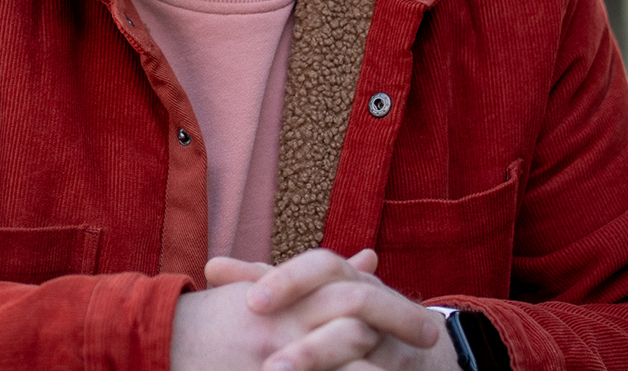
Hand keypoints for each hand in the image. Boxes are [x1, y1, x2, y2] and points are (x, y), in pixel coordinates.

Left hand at [170, 249, 454, 370]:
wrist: (415, 342)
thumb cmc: (340, 312)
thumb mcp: (305, 293)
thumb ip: (261, 280)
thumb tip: (212, 268)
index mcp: (346, 276)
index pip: (322, 266)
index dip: (289, 280)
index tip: (251, 303)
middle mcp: (375, 300)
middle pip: (353, 308)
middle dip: (310, 344)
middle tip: (268, 368)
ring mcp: (394, 338)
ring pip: (367, 346)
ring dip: (326, 363)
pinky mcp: (401, 366)